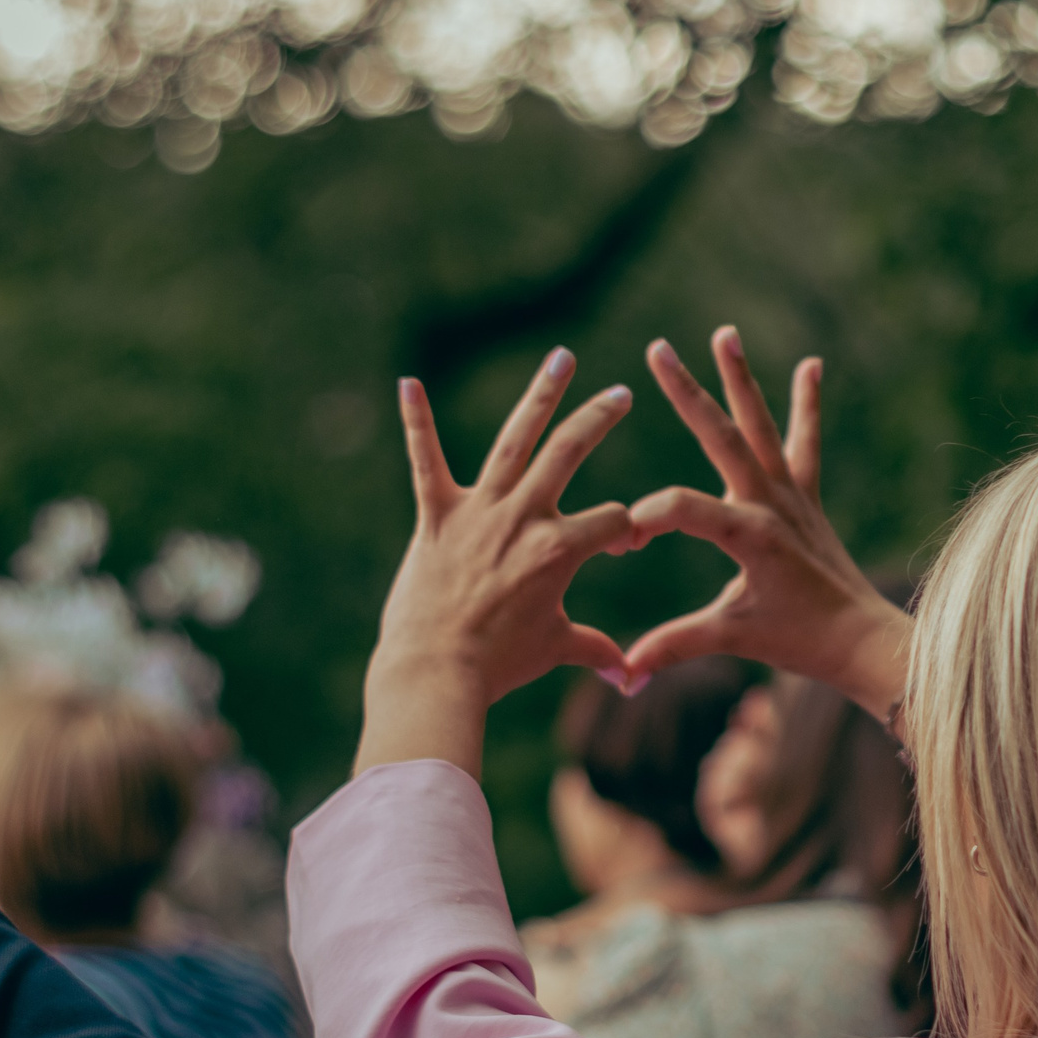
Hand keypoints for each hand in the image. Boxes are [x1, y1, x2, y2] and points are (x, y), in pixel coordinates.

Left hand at [355, 349, 636, 778]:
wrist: (436, 670)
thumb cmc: (499, 664)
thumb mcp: (554, 648)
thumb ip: (595, 651)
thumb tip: (629, 679)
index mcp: (560, 549)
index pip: (611, 519)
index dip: (625, 531)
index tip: (622, 546)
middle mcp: (524, 518)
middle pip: (570, 452)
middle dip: (599, 418)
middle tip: (620, 393)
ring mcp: (479, 511)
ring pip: (515, 439)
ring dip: (539, 395)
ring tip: (561, 357)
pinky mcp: (436, 516)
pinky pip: (425, 460)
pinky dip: (417, 421)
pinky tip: (408, 382)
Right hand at [624, 328, 909, 722]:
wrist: (861, 640)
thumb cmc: (797, 640)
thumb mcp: (731, 637)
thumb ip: (674, 646)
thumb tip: (624, 674)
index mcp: (749, 534)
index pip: (683, 507)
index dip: (646, 518)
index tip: (621, 542)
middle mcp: (772, 503)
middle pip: (722, 436)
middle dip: (687, 392)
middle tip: (658, 348)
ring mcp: (792, 495)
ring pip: (762, 426)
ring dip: (742, 379)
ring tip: (724, 332)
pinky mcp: (808, 497)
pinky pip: (807, 443)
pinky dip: (808, 405)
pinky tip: (812, 365)